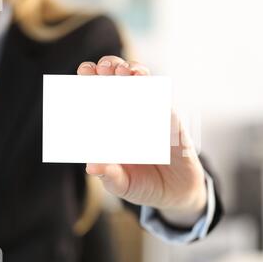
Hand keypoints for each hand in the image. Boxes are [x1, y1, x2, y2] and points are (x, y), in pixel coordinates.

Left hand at [77, 56, 206, 226]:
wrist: (177, 193)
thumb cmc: (144, 186)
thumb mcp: (123, 185)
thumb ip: (109, 175)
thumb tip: (91, 166)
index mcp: (112, 129)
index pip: (97, 100)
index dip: (90, 83)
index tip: (85, 71)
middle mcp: (129, 117)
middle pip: (116, 84)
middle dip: (109, 70)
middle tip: (103, 68)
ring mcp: (151, 115)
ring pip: (141, 84)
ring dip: (132, 72)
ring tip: (124, 71)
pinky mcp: (171, 120)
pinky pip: (163, 100)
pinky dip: (155, 89)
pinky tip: (145, 81)